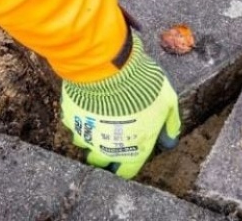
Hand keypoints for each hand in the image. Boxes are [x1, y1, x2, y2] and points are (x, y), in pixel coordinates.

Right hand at [60, 32, 180, 178]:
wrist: (111, 69)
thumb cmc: (143, 87)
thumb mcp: (168, 102)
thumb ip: (170, 123)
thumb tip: (170, 139)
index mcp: (132, 150)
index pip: (126, 172)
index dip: (126, 165)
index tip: (127, 154)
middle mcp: (106, 149)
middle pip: (100, 162)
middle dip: (104, 153)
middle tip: (111, 136)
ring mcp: (86, 135)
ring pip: (84, 144)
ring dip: (90, 136)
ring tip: (97, 119)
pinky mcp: (71, 119)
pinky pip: (73, 123)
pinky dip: (79, 117)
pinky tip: (87, 105)